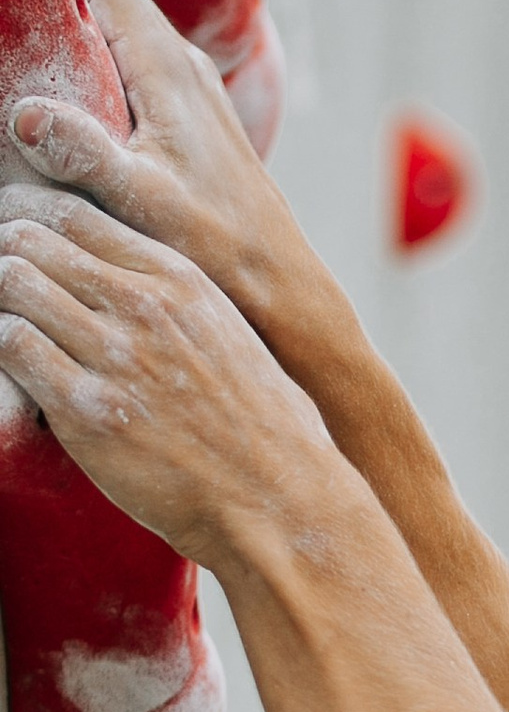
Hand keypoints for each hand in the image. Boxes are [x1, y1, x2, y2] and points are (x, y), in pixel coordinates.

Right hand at [0, 0, 321, 348]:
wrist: (278, 278)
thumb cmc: (216, 242)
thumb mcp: (140, 199)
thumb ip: (82, 152)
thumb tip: (24, 114)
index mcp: (169, 67)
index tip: (29, 43)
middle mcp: (186, 68)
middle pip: (109, 14)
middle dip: (62, 38)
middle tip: (30, 87)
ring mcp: (194, 95)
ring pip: (123, 52)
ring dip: (83, 75)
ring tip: (55, 121)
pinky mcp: (196, 124)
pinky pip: (139, 87)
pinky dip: (107, 102)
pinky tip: (92, 151)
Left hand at [0, 195, 328, 565]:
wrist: (278, 500)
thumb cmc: (261, 427)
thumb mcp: (228, 333)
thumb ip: (174, 299)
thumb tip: (123, 284)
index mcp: (179, 280)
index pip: (73, 211)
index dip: (26, 215)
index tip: (11, 236)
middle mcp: (145, 306)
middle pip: (32, 239)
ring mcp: (116, 357)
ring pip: (12, 283)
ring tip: (3, 319)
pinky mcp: (88, 410)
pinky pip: (10, 346)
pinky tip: (7, 360)